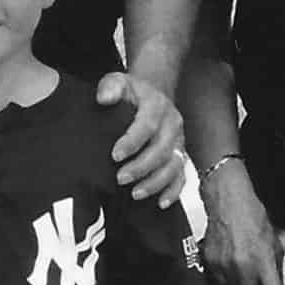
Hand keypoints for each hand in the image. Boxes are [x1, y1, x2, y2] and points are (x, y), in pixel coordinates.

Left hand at [96, 72, 185, 206]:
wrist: (152, 94)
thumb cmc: (132, 93)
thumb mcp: (118, 81)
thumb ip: (110, 88)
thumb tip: (103, 99)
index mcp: (156, 106)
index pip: (146, 125)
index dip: (132, 142)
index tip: (114, 155)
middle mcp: (171, 124)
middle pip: (162, 150)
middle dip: (141, 167)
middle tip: (120, 178)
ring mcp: (178, 141)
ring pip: (174, 166)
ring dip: (155, 182)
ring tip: (135, 193)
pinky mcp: (180, 154)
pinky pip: (181, 176)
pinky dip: (173, 191)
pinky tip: (161, 203)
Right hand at [201, 163, 284, 284]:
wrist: (226, 198)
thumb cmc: (251, 213)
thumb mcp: (272, 237)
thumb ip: (276, 259)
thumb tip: (279, 275)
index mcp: (262, 259)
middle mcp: (242, 266)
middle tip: (255, 273)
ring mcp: (223, 265)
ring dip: (239, 278)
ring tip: (240, 256)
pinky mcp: (210, 261)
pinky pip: (219, 276)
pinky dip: (224, 270)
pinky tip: (228, 253)